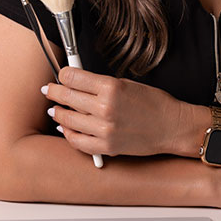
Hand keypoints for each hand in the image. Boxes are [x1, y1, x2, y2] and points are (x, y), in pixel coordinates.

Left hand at [42, 67, 184, 157]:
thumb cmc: (154, 103)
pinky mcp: (106, 147)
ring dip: (57, 113)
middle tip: (49, 89)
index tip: (60, 74)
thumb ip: (101, 84)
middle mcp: (105, 108)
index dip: (63, 74)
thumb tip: (78, 82)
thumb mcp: (127, 84)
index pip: (74, 78)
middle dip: (55, 91)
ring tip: (54, 110)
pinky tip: (66, 127)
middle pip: (67, 97)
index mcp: (111, 88)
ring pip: (68, 120)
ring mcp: (104, 130)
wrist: (171, 127)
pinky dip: (68, 133)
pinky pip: (77, 141)